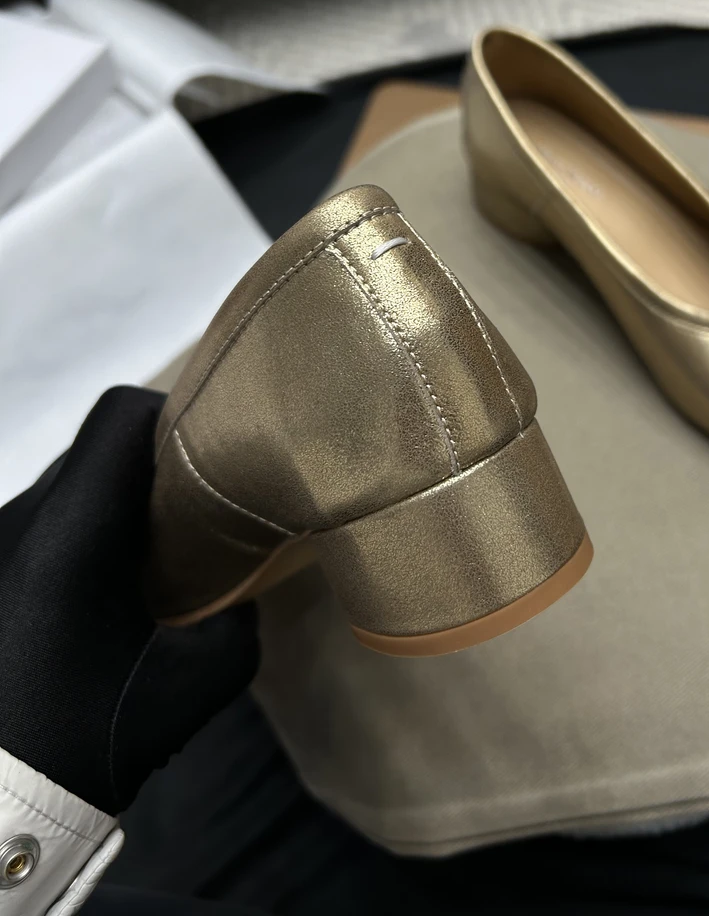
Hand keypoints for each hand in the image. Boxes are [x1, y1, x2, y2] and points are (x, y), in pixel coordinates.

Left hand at [0, 387, 258, 813]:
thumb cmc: (85, 737)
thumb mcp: (191, 688)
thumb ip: (237, 625)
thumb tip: (243, 600)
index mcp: (74, 532)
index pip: (121, 415)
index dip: (174, 413)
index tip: (214, 452)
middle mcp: (23, 519)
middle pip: (97, 449)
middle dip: (152, 468)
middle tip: (196, 515)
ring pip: (68, 486)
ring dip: (113, 507)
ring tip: (146, 565)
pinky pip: (41, 525)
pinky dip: (79, 539)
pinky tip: (96, 601)